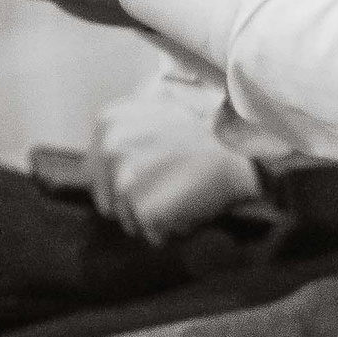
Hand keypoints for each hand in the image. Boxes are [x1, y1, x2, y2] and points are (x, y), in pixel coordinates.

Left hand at [87, 82, 260, 240]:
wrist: (242, 148)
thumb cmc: (209, 127)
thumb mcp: (159, 102)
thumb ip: (128, 123)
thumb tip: (108, 141)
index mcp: (108, 122)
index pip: (96, 171)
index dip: (126, 177)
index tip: (153, 171)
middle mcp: (108, 150)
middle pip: (108, 198)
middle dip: (136, 200)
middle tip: (172, 182)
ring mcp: (124, 182)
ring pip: (129, 219)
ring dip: (156, 215)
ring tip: (185, 191)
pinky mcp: (143, 211)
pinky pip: (152, 234)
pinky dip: (173, 228)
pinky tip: (192, 204)